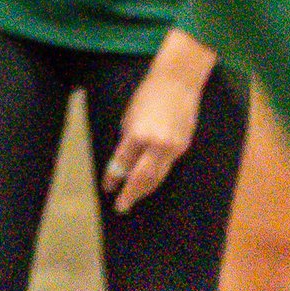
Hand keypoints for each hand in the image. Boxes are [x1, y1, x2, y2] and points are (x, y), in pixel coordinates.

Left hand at [103, 37, 212, 209]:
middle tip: (120, 206)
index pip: (123, 162)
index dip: (114, 176)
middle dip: (130, 193)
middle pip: (142, 177)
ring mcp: (172, 149)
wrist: (177, 84)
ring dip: (144, 190)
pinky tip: (150, 185)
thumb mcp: (131, 115)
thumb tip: (125, 158)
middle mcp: (156, 145)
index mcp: (138, 133)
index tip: (107, 188)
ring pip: (157, 177)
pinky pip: (167, 168)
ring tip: (133, 199)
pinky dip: (157, 178)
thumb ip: (129, 138)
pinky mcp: (183, 149)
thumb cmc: (148, 95)